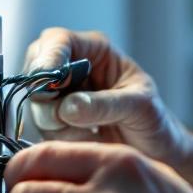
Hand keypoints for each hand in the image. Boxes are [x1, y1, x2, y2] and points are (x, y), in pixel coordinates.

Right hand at [22, 28, 192, 171]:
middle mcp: (73, 69)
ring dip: (56, 123)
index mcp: (96, 51)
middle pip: (36, 70)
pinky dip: (60, 139)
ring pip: (36, 104)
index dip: (49, 57)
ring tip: (90, 133)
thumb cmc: (154, 120)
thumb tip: (68, 107)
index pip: (59, 40)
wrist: (156, 151)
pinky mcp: (55, 122)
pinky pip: (41, 129)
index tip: (50, 82)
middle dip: (46, 96)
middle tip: (65, 116)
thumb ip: (106, 105)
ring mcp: (61, 96)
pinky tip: (85, 140)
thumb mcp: (139, 107)